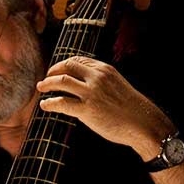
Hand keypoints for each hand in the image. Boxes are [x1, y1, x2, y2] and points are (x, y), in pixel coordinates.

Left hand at [36, 56, 171, 156]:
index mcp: (104, 69)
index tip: (56, 71)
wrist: (143, 124)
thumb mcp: (116, 85)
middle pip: (66, 66)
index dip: (63, 64)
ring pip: (61, 81)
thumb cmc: (131, 109)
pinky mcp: (87, 110)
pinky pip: (61, 103)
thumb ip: (101, 81)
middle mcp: (97, 77)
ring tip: (41, 89)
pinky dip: (49, 103)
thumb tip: (83, 85)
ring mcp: (91, 93)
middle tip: (45, 80)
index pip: (77, 60)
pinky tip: (44, 106)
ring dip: (47, 84)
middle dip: (52, 72)